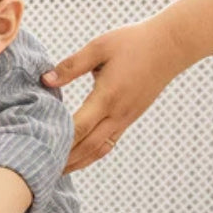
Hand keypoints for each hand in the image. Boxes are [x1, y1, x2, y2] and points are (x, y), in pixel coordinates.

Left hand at [42, 19, 184, 172]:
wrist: (172, 45)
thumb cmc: (134, 42)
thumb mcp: (100, 47)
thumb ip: (72, 65)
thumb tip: (45, 79)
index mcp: (108, 96)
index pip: (80, 127)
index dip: (60, 140)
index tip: (39, 149)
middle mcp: (118, 113)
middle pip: (87, 146)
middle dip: (64, 159)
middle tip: (41, 169)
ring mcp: (125, 119)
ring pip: (98, 150)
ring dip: (77, 162)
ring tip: (55, 171)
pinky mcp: (129, 119)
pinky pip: (108, 144)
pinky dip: (91, 155)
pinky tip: (76, 160)